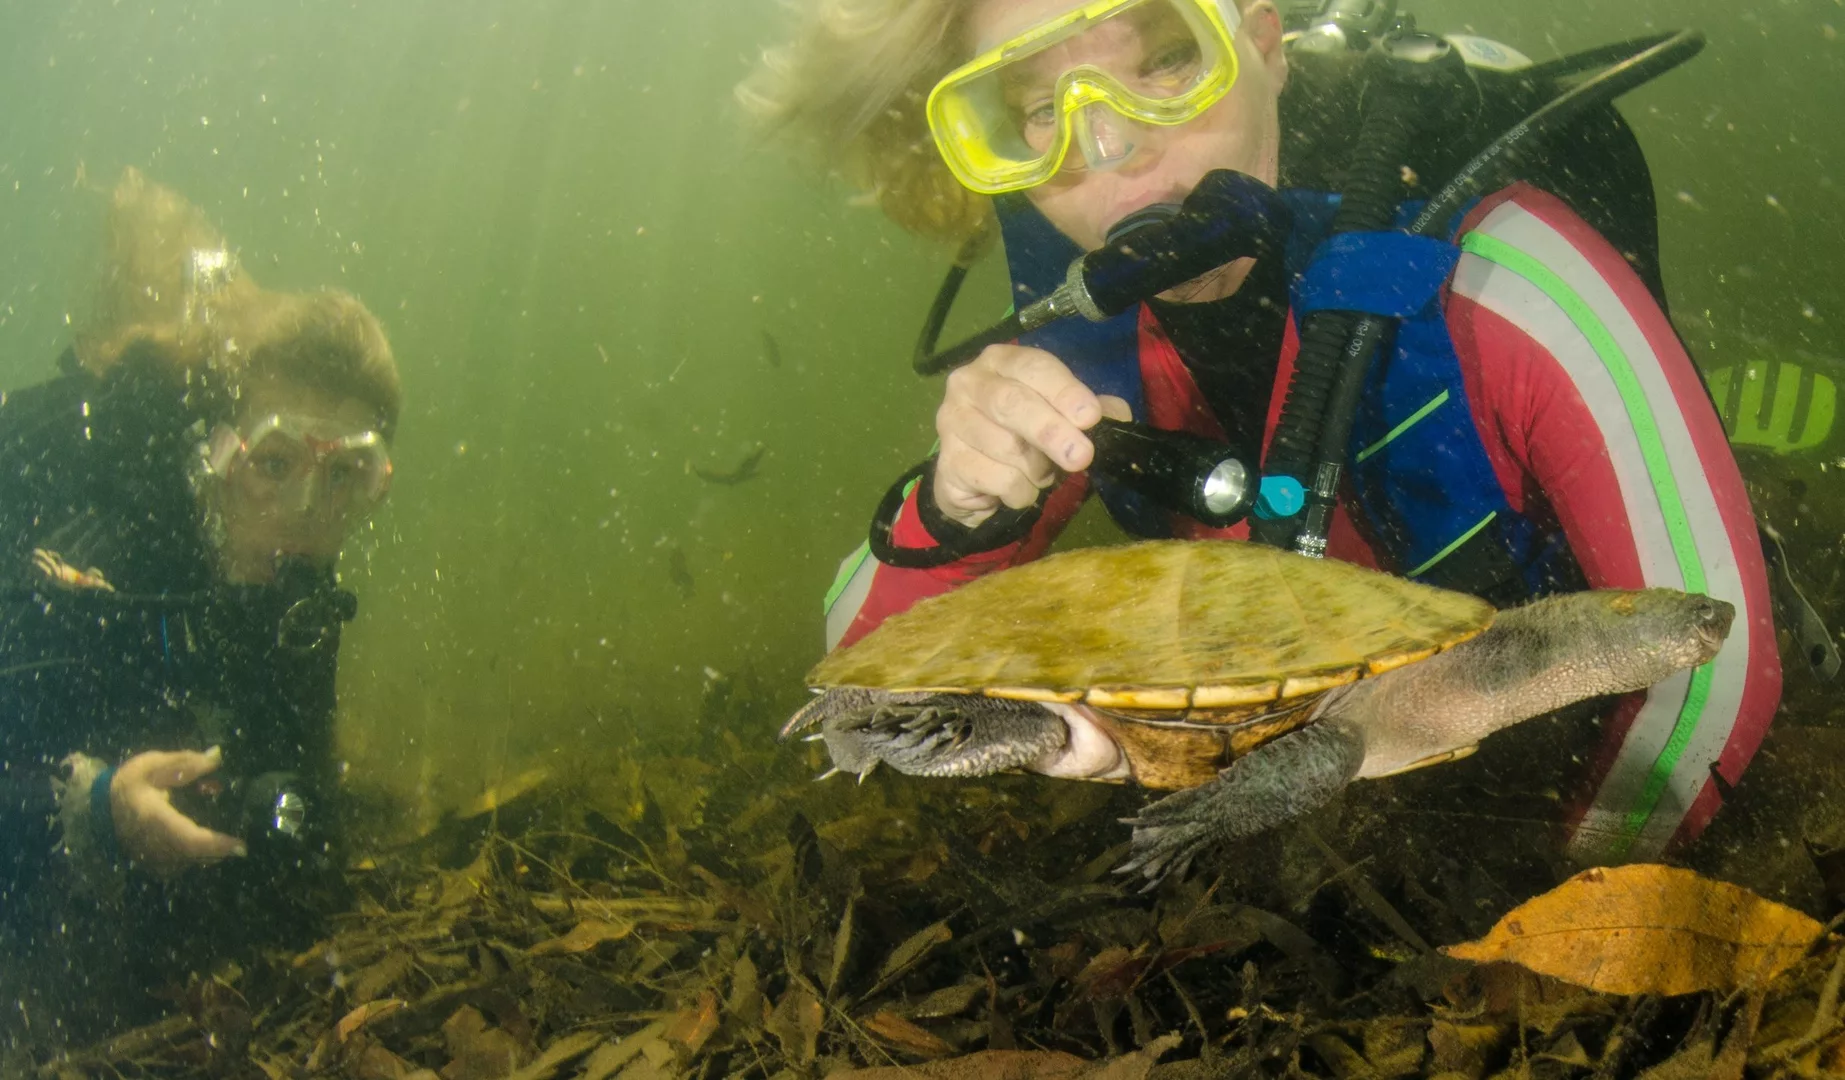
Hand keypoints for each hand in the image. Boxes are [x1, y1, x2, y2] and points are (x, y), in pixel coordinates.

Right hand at [110, 746, 245, 874]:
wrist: (102, 806)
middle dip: (222, 847)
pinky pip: (186, 863)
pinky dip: (202, 853)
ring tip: (227, 835)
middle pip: (196, 855)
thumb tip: (217, 756)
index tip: (242, 845)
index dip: (216, 845)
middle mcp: (153, 845)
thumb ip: (187, 762)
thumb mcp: (154, 764)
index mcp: (153, 819)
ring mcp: (153, 859)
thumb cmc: (130, 782)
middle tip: (243, 838)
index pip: (190, 840)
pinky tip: (211, 839)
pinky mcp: (156, 865)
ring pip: (193, 861)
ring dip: (214, 849)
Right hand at [933, 345, 1130, 528]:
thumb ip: (1088, 410)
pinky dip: (1020, 491)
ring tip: (1040, 472)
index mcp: (1001, 361)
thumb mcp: (1060, 416)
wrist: (975, 480)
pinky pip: (997, 479)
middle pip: (1012, 404)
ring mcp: (951, 422)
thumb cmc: (1023, 437)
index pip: (1033, 367)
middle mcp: (968, 384)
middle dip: (1051, 431)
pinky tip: (1017, 488)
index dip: (1063, 391)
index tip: (1089, 416)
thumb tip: (1117, 414)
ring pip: (1006, 448)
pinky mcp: (947, 461)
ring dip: (1037, 470)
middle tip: (1080, 456)